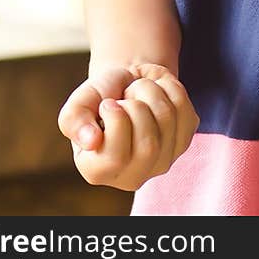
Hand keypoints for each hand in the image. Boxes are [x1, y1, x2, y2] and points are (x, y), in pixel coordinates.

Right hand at [57, 63, 198, 190]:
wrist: (127, 83)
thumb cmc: (100, 97)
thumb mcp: (79, 103)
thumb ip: (74, 120)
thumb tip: (91, 141)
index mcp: (98, 171)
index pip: (116, 156)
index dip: (115, 118)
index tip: (109, 103)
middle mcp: (132, 176)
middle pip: (148, 145)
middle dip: (136, 104)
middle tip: (125, 98)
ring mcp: (161, 162)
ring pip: (168, 121)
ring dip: (151, 91)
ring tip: (138, 93)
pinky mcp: (183, 142)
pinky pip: (184, 109)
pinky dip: (168, 88)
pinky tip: (156, 94)